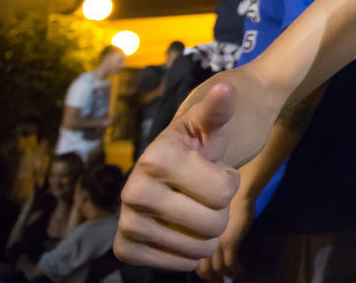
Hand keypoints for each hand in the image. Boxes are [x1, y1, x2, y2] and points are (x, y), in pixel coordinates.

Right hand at [114, 84, 239, 270]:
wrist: (176, 163)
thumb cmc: (202, 139)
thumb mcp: (213, 122)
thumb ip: (219, 110)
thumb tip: (225, 91)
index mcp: (153, 159)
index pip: (224, 192)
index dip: (229, 180)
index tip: (213, 166)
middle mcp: (132, 192)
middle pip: (213, 225)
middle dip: (220, 208)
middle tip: (206, 190)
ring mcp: (126, 222)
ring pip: (199, 249)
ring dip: (207, 231)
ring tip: (195, 205)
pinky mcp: (126, 249)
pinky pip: (179, 265)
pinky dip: (189, 251)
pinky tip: (182, 227)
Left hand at [196, 188, 253, 280]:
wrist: (240, 195)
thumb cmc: (228, 206)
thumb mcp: (213, 225)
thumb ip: (209, 240)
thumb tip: (212, 256)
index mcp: (195, 239)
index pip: (194, 265)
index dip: (203, 275)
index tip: (212, 278)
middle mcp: (202, 242)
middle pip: (204, 271)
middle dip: (213, 280)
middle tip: (221, 282)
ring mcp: (216, 242)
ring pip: (218, 268)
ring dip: (227, 275)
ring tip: (235, 277)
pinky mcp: (230, 241)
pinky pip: (231, 263)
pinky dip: (236, 270)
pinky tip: (241, 270)